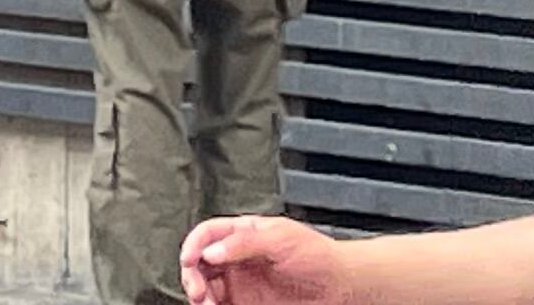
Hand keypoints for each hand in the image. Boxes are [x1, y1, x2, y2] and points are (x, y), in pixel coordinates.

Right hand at [184, 216, 351, 304]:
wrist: (343, 287)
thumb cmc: (319, 256)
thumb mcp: (281, 238)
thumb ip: (244, 242)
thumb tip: (212, 251)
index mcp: (244, 234)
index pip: (208, 234)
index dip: (194, 245)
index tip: (190, 260)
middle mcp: (239, 259)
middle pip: (201, 264)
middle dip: (193, 276)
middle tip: (199, 291)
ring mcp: (243, 285)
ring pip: (207, 289)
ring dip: (201, 298)